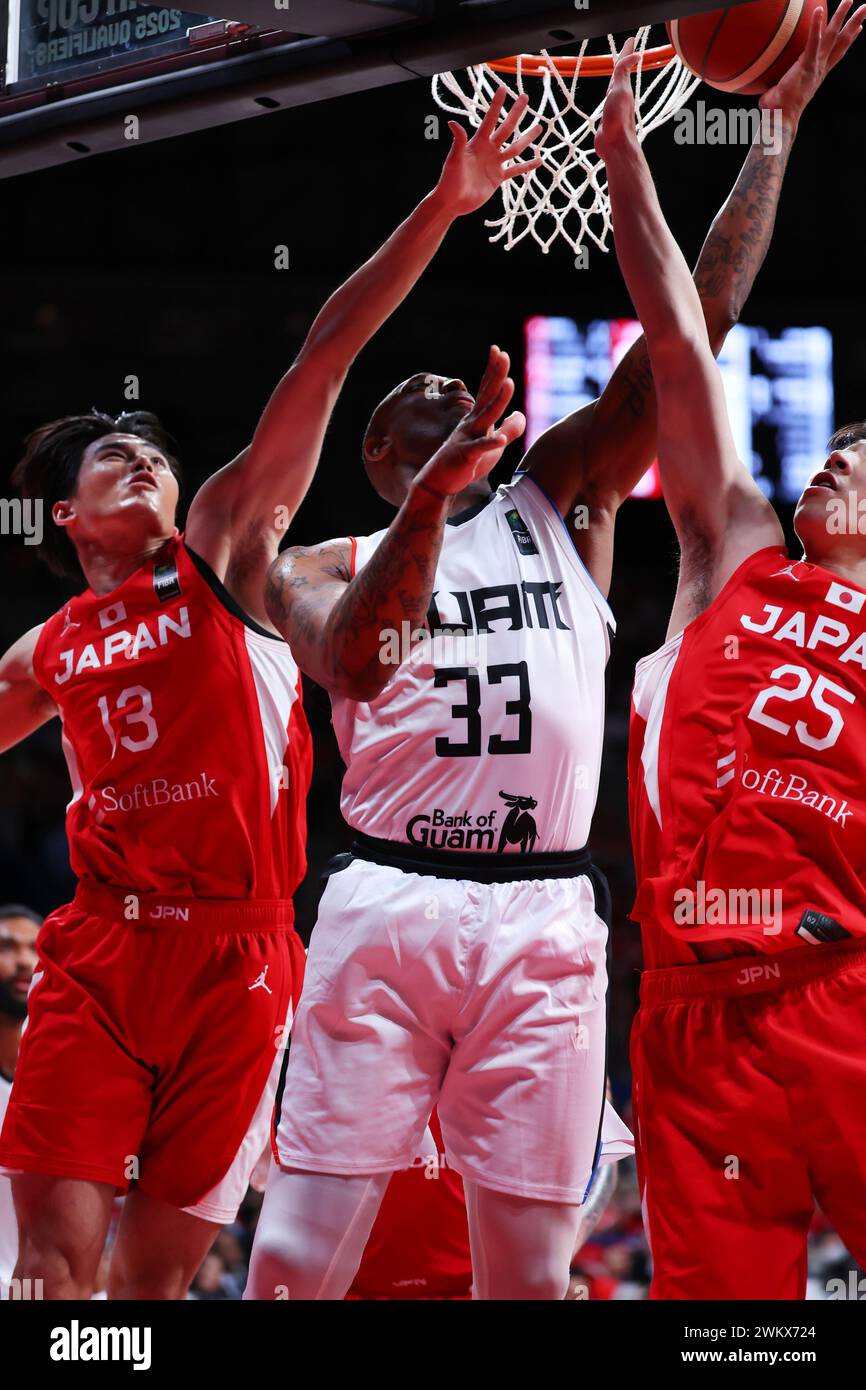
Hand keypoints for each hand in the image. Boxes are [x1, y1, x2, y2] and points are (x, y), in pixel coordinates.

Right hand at [414, 346, 525, 497]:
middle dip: (496, 375)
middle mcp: (472, 423)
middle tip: (503, 354)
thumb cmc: (466, 462)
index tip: (499, 351)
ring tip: (510, 384)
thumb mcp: (493, 445)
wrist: (440, 481)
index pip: (487, 390)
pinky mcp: (465, 456)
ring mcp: (467, 438)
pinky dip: (489, 444)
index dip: (494, 371)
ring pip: (485, 417)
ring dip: (498, 401)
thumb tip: (521, 414)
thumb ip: (509, 429)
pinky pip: (478, 449)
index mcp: (477, 419)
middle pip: (486, 396)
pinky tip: (500, 440)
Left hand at [434, 89, 542, 215]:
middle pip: (506, 128)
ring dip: (527, 138)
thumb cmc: (450, 180)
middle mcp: (488, 150)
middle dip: (515, 113)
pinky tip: (538, 161)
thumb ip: (458, 141)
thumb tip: (452, 122)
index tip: (503, 89)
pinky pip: (515, 170)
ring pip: (515, 148)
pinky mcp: (498, 178)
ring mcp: (495, 163)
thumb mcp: (454, 159)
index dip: (496, 105)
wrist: (453, 202)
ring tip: (539, 128)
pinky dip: (526, 166)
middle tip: (525, 98)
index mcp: (478, 143)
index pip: (490, 120)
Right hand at [594, 37, 640, 162]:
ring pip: (615, 86)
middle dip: (623, 60)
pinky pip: (608, 100)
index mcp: (623, 87)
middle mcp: (620, 95)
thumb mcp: (620, 90)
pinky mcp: (608, 118)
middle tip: (626, 49)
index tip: (631, 40)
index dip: (627, 52)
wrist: (615, 145)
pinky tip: (609, 96)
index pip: (624, 65)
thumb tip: (636, 54)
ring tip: (617, 69)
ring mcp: (614, 107)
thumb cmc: (618, 119)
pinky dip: (609, 93)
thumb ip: (623, 72)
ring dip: (616, 76)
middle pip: (620, 73)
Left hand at [760, 1, 865, 124]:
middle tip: (864, 7)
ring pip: (832, 37)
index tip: (858, 28)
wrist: (781, 119)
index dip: (848, 40)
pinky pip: (813, 41)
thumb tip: (764, 94)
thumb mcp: (780, 94)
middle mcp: (821, 68)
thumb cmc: (778, 111)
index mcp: (818, 74)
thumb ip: (775, 88)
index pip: (836, 53)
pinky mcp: (807, 65)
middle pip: (841, 41)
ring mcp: (815, 66)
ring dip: (841, 17)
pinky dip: (816, 26)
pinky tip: (819, 10)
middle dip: (854, 23)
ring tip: (849, 0)